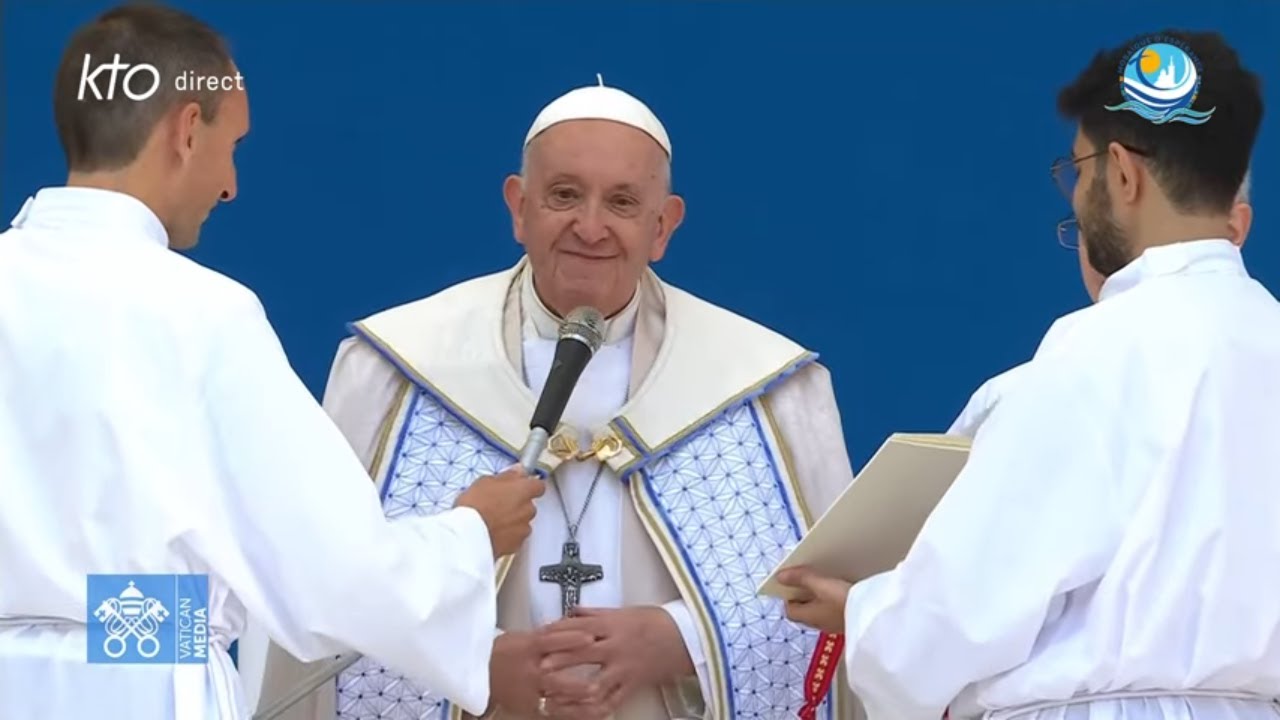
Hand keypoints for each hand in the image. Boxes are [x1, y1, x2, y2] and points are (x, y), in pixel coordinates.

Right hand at [454, 466, 544, 557]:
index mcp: (523, 490)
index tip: (520, 485)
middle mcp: (528, 509)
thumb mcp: (485, 482)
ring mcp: (523, 528)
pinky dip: (508, 535)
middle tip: (499, 503)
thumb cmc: (474, 506)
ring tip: (493, 520)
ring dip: (513, 520)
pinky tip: (493, 532)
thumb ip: (506, 477)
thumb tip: (517, 472)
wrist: (467, 535)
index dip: (529, 485)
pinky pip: (515, 537)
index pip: (538, 485)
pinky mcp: (515, 545)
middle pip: (529, 505)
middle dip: (518, 504)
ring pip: (522, 522)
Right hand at [487, 629, 594, 715]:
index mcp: (527, 647)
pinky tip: (586, 710)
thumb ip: (547, 633)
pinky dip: (570, 711)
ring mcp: (529, 690)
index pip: (549, 640)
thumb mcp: (522, 637)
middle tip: (600, 669)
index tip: (591, 636)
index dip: (570, 638)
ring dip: (576, 694)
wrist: (479, 676)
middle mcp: (528, 669)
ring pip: (555, 694)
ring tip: (597, 694)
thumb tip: (573, 621)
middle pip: (554, 671)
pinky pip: (552, 710)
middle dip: (577, 670)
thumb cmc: (504, 652)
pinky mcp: (530, 706)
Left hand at [536, 606, 692, 718]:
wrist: (684, 638)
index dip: (559, 633)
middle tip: (539, 668)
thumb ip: (594, 614)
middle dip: (560, 661)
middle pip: (583, 654)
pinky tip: (577, 712)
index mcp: (613, 625)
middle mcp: (616, 647)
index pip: (580, 628)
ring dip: (572, 692)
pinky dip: (593, 709)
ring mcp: (624, 669)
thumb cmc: (652, 621)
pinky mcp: (632, 686)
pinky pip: (611, 702)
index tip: (540, 637)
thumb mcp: (622, 611)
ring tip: (552, 697)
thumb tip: (568, 613)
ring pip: (595, 684)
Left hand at [777, 566, 851, 633]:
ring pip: (820, 611)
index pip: (790, 611)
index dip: (788, 597)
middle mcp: (820, 624)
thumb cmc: (844, 601)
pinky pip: (834, 611)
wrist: (874, 616)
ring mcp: (835, 625)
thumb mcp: (821, 584)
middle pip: (805, 611)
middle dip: (804, 597)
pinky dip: (833, 602)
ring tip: (825, 582)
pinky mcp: (849, 623)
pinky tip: (842, 591)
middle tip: (808, 580)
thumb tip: (779, 577)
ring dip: (819, 599)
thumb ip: (801, 578)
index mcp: (809, 617)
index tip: (792, 582)